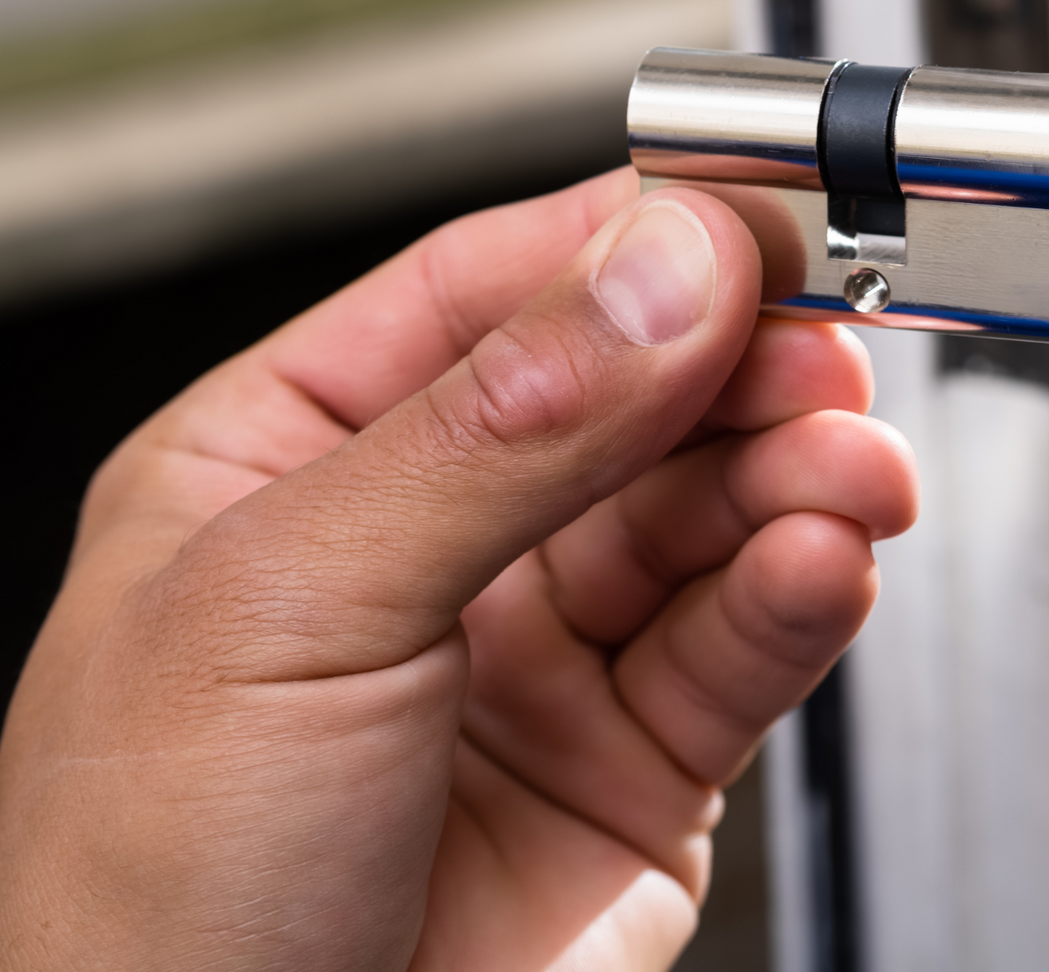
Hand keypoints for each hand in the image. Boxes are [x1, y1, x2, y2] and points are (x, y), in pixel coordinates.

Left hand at [0, 170, 917, 970]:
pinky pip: (740, 642)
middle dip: (739, 365)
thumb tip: (665, 268)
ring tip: (845, 473)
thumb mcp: (294, 612)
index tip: (750, 215)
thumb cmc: (134, 923)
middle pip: (631, 391)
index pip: (498, 291)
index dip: (633, 243)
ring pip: (707, 510)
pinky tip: (819, 565)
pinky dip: (799, 592)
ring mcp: (536, 655)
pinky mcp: (633, 767)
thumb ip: (502, 428)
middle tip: (822, 349)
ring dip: (794, 475)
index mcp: (298, 460)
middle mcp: (429, 542)